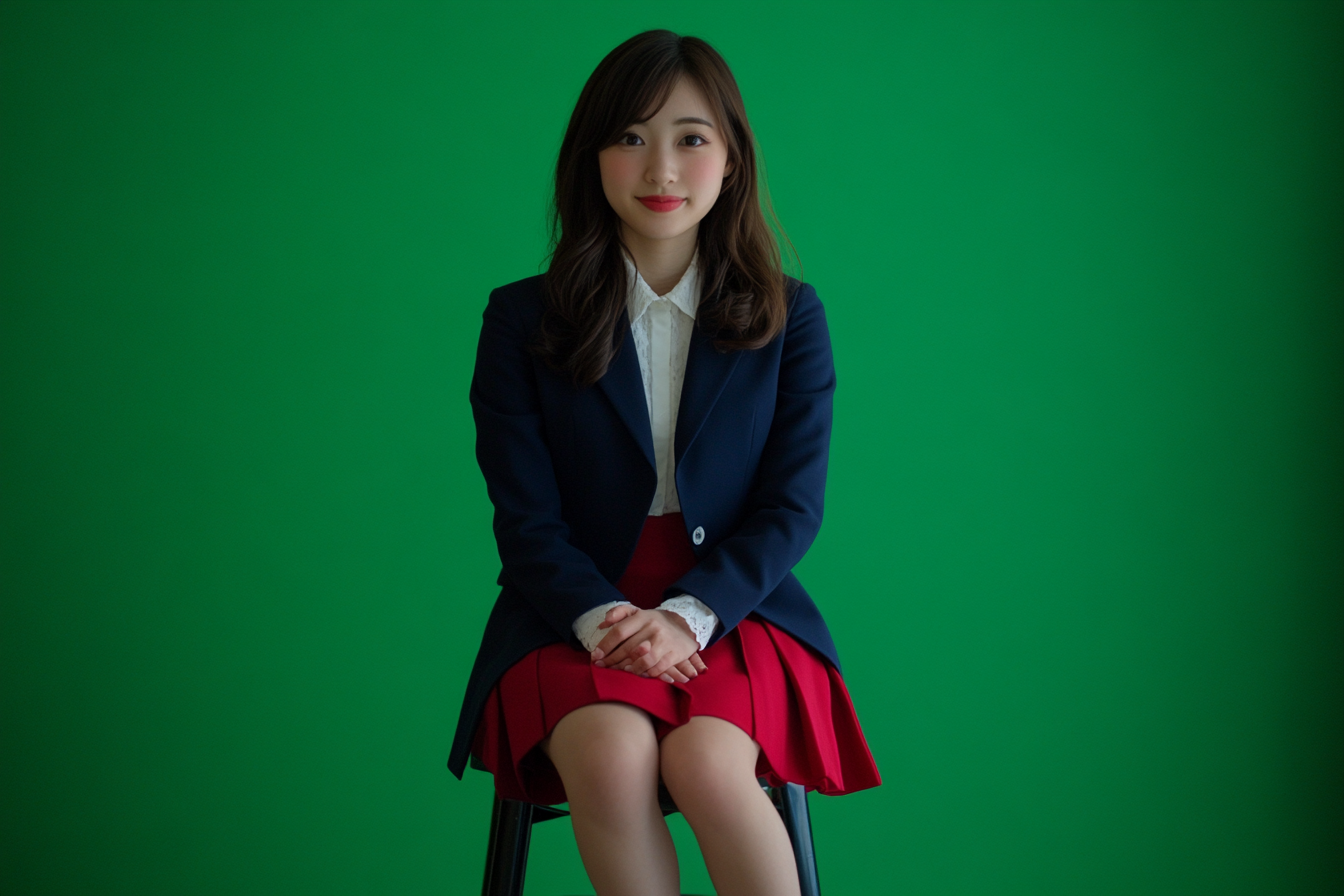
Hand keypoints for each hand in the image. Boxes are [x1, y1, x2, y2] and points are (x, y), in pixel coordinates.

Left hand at [590, 605, 707, 682]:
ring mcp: (664, 641)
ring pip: (641, 660)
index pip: (619, 631)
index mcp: (643, 616)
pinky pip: (656, 668)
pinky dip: (644, 673)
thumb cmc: (655, 622)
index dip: (605, 645)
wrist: (686, 627)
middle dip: (611, 660)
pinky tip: (636, 673)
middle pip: (628, 648)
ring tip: (619, 670)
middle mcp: (653, 627)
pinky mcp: (675, 654)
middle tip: (601, 666)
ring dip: (627, 668)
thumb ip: (619, 613)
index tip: (595, 655)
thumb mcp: (639, 613)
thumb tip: (601, 625)